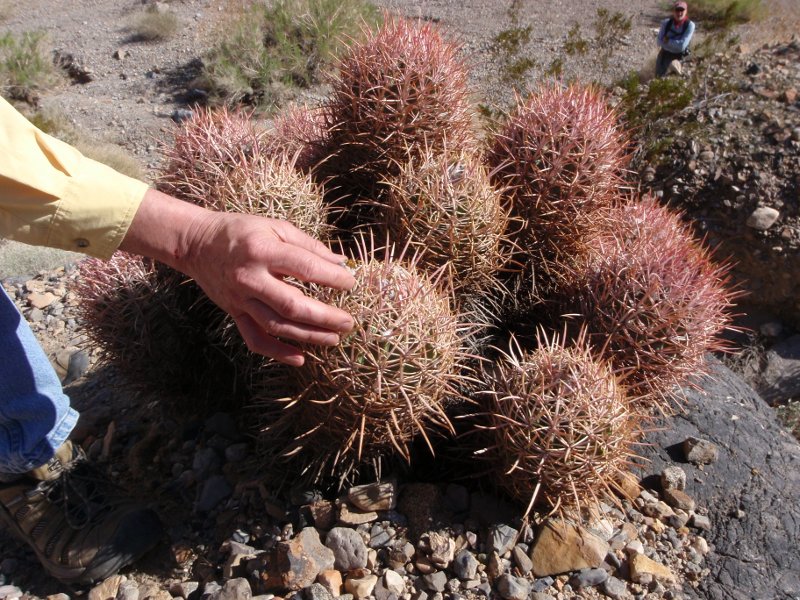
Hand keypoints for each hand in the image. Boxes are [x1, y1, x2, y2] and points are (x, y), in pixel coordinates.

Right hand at [121, 189, 354, 365]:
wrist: (196, 244)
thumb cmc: (242, 231)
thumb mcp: (275, 226)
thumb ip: (309, 245)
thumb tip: (340, 263)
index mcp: (264, 250)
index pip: (305, 267)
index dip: (332, 278)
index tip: (350, 283)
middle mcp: (250, 278)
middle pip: (292, 305)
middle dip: (324, 317)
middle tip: (348, 322)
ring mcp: (240, 299)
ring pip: (277, 326)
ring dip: (308, 336)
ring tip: (334, 339)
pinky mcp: (234, 313)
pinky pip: (255, 338)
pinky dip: (277, 352)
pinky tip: (299, 358)